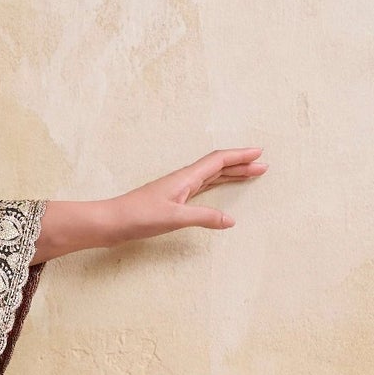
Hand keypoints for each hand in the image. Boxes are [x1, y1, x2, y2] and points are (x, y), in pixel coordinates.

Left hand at [114, 146, 266, 239]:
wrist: (110, 222)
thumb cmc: (138, 217)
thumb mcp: (174, 218)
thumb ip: (203, 217)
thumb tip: (230, 220)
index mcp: (185, 178)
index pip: (218, 161)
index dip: (240, 155)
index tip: (259, 152)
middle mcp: (183, 180)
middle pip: (217, 166)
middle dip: (240, 164)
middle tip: (263, 165)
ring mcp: (177, 189)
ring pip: (210, 177)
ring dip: (231, 174)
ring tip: (250, 174)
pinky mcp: (171, 201)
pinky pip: (201, 188)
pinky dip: (216, 186)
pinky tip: (221, 192)